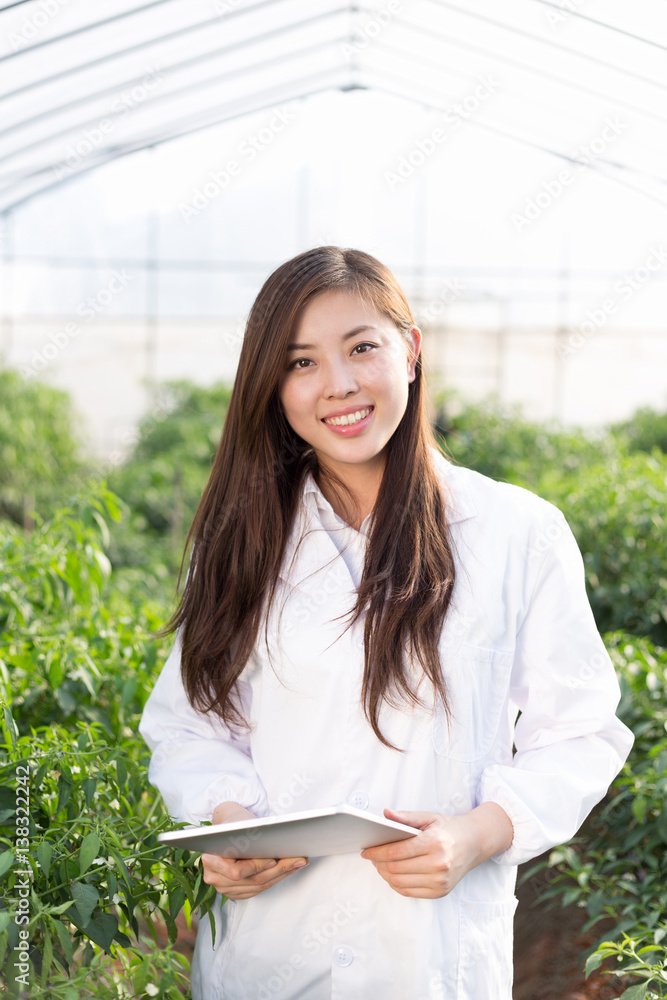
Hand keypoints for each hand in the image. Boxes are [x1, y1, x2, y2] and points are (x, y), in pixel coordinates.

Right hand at [201, 801, 309, 899]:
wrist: (225, 831)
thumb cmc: (233, 825)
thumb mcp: (239, 825)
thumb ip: (251, 837)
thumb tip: (277, 844)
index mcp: (210, 860)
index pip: (236, 871)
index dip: (257, 866)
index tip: (275, 859)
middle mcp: (214, 877)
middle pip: (251, 880)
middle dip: (278, 870)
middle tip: (298, 860)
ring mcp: (223, 887)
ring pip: (257, 886)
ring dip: (280, 875)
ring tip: (298, 863)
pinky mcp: (233, 892)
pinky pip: (256, 890)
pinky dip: (273, 880)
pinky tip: (286, 870)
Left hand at [359, 804, 512, 898]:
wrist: (475, 843)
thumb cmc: (449, 828)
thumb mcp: (429, 817)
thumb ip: (406, 817)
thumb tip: (385, 814)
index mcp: (435, 843)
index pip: (396, 852)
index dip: (377, 852)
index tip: (366, 850)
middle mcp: (439, 864)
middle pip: (396, 868)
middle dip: (378, 863)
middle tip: (371, 857)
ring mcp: (440, 881)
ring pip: (400, 882)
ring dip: (385, 875)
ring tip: (380, 865)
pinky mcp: (441, 892)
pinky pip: (409, 892)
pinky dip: (396, 884)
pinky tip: (392, 874)